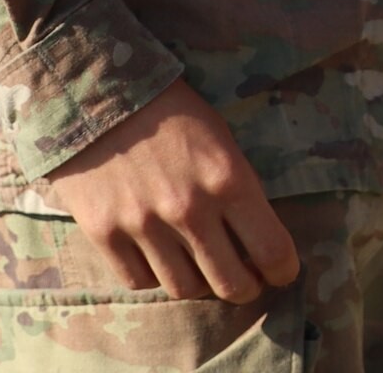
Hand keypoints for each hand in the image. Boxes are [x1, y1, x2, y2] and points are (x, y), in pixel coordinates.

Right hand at [50, 78, 299, 303]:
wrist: (98, 93)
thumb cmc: (171, 109)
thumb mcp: (219, 137)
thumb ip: (234, 184)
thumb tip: (252, 229)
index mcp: (228, 177)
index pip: (270, 246)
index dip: (283, 267)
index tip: (284, 272)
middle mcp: (190, 208)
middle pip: (229, 281)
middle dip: (246, 288)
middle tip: (249, 283)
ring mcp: (145, 225)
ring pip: (185, 288)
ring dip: (201, 285)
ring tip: (206, 273)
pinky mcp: (105, 234)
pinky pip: (140, 280)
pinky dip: (155, 276)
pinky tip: (162, 259)